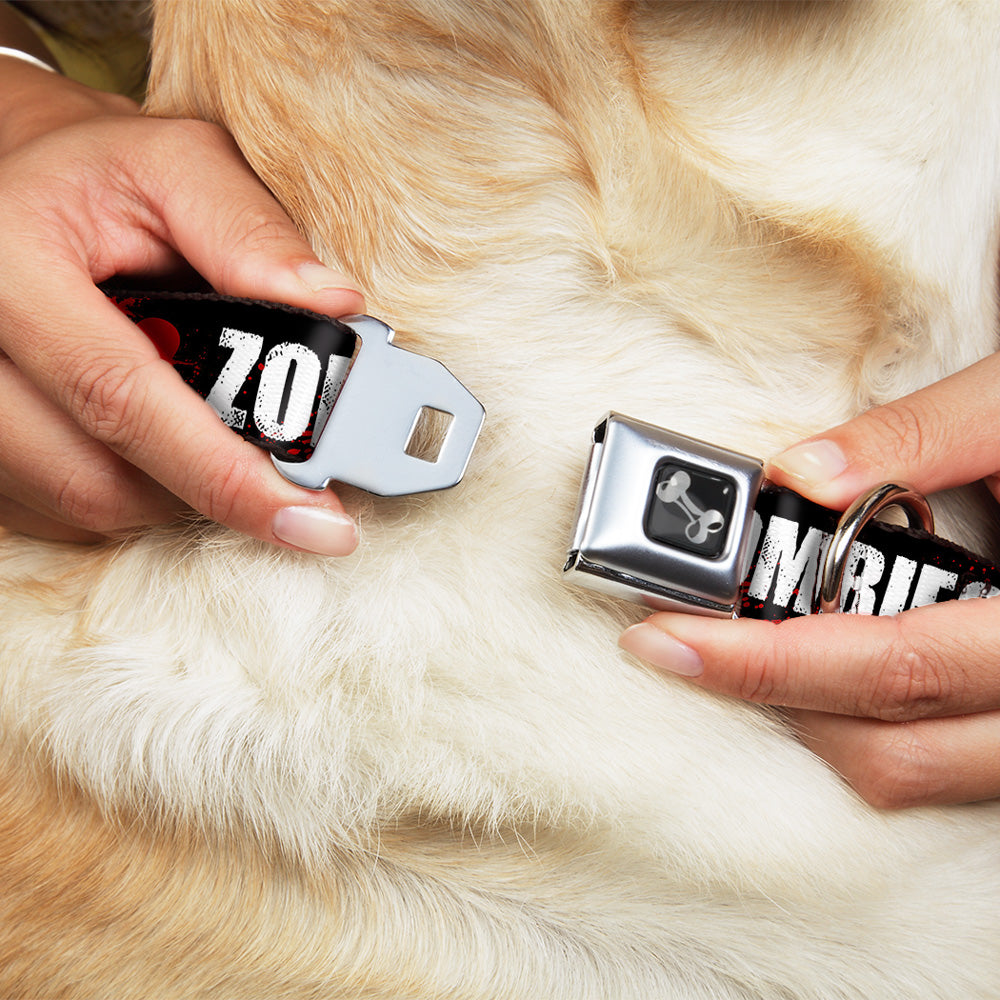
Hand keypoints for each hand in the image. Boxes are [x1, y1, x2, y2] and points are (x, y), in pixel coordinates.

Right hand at [0, 58, 363, 552]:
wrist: (19, 185)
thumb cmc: (101, 175)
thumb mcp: (177, 165)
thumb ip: (250, 230)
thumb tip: (333, 306)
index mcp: (10, 265)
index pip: (121, 397)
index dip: (224, 473)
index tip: (314, 521)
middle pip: (97, 478)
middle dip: (210, 488)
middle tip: (288, 480)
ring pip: (83, 503)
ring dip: (174, 489)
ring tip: (216, 432)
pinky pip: (61, 508)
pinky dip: (134, 489)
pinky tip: (162, 439)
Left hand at [620, 351, 999, 807]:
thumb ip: (921, 436)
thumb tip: (798, 472)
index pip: (893, 667)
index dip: (766, 662)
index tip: (663, 635)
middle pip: (891, 749)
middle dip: (767, 697)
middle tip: (680, 640)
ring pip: (915, 773)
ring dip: (813, 719)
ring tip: (742, 647)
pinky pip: (942, 763)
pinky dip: (867, 723)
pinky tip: (822, 661)